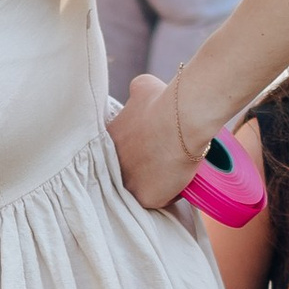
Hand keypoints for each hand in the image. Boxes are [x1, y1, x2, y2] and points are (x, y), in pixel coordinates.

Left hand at [110, 72, 209, 214]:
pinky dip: (171, 192)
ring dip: (154, 181)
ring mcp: (127, 185)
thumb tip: (138, 91)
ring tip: (171, 169)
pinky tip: (179, 179)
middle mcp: (111, 166)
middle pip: (127, 172)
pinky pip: (160, 200)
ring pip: (142, 188)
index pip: (118, 152)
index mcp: (107, 142)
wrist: (181, 119)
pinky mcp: (146, 199)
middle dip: (141, 167)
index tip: (150, 146)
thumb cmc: (164, 101)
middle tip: (161, 159)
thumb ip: (136, 93)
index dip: (135, 150)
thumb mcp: (143, 87)